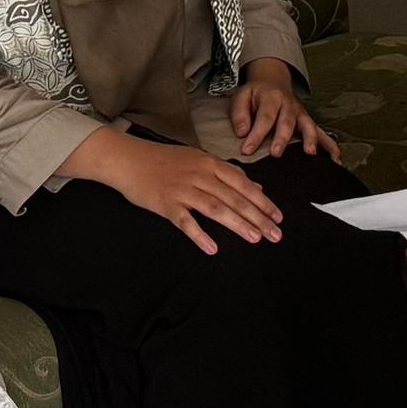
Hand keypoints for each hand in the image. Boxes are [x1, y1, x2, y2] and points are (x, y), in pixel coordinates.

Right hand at [81, 126, 283, 254]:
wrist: (128, 159)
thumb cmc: (165, 161)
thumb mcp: (199, 160)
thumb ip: (227, 173)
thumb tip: (255, 186)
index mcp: (210, 164)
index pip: (242, 184)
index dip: (262, 201)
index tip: (278, 217)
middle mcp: (199, 175)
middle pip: (234, 198)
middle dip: (257, 217)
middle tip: (275, 234)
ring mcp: (182, 189)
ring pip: (215, 208)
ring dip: (237, 224)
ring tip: (255, 239)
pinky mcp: (165, 203)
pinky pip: (185, 221)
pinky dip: (199, 235)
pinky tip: (212, 248)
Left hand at [231, 60, 339, 164]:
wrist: (272, 81)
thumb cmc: (256, 94)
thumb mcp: (242, 96)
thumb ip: (240, 114)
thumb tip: (242, 132)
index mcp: (271, 98)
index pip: (264, 117)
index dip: (256, 135)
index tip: (247, 150)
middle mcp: (289, 105)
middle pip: (287, 122)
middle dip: (282, 138)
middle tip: (276, 153)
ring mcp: (301, 114)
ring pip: (308, 126)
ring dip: (310, 140)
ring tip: (310, 153)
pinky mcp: (308, 122)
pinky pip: (321, 133)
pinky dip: (330, 145)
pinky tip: (335, 158)